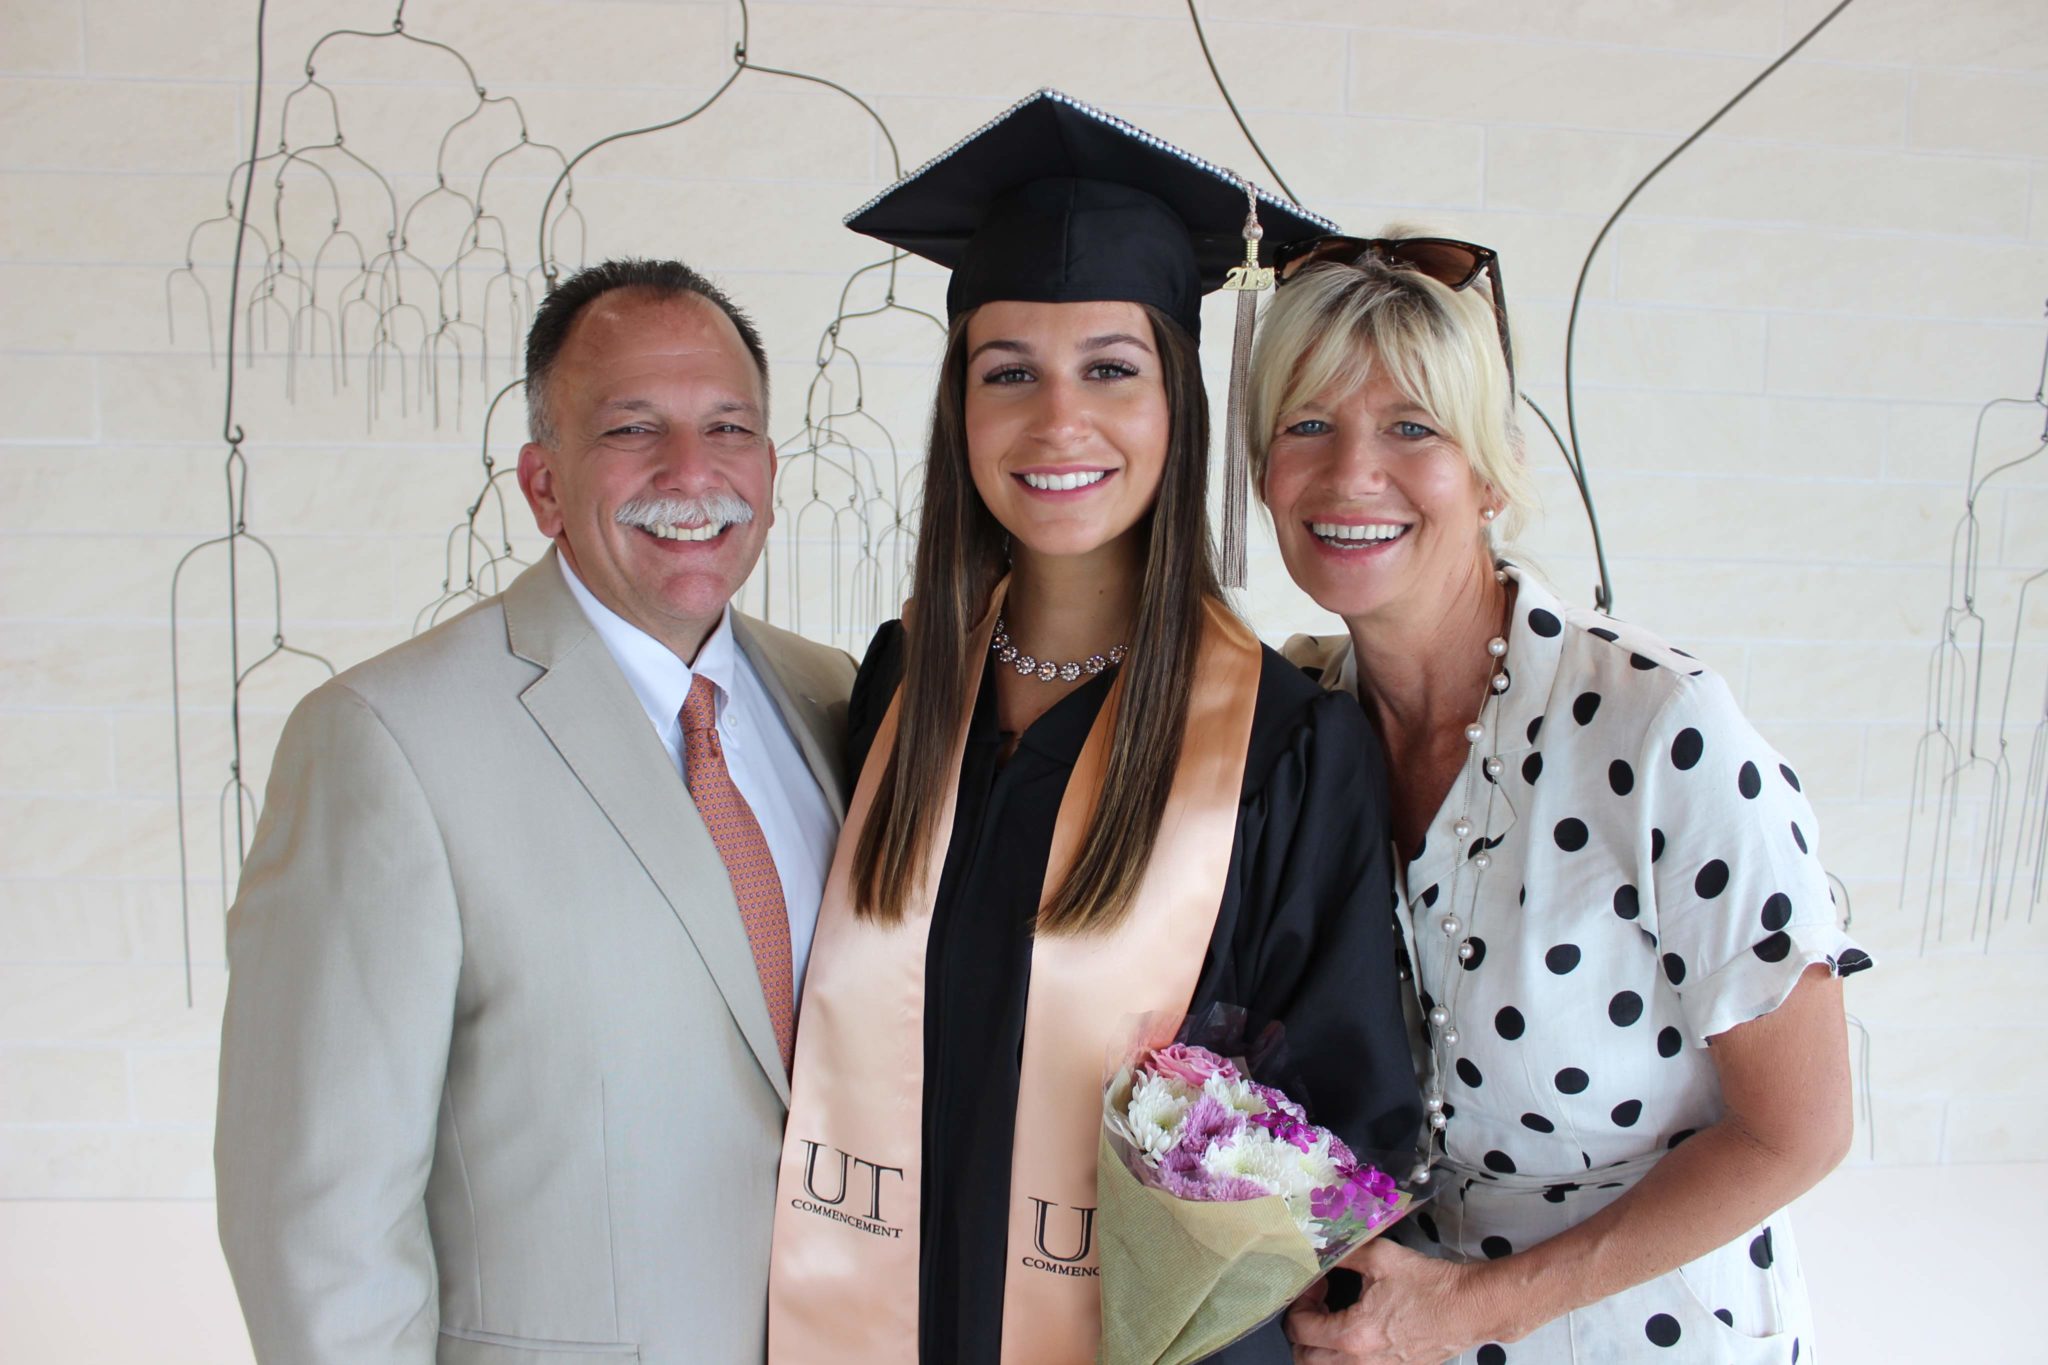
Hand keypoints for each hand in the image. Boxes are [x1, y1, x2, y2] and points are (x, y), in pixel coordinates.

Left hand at [1285, 1240, 1494, 1364]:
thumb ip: (1343, 1253)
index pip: (1299, 1329)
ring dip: (1320, 1346)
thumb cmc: (1433, 1285)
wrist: (1471, 1307)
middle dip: (1302, 1329)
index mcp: (1354, 1335)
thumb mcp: (1381, 1257)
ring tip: (1333, 1318)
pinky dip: (1344, 1356)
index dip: (1298, 1304)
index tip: (1314, 1287)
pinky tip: (1357, 1328)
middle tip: (1316, 1304)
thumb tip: (1321, 1248)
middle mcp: (1362, 1362)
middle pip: (1306, 1358)